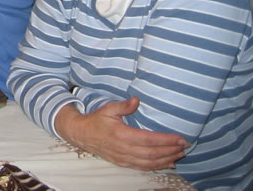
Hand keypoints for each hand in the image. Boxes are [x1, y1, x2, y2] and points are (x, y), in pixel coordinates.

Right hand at [55, 97, 188, 170]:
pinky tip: (167, 164)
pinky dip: (157, 167)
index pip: (149, 139)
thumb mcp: (108, 109)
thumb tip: (137, 100)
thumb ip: (124, 105)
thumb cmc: (96, 120)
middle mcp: (124, 149)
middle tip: (185, 146)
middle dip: (171, 150)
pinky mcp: (123, 163)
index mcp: (122, 134)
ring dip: (167, 159)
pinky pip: (143, 167)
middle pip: (153, 153)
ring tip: (180, 155)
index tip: (181, 138)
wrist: (81, 134)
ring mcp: (123, 158)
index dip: (167, 140)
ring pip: (150, 162)